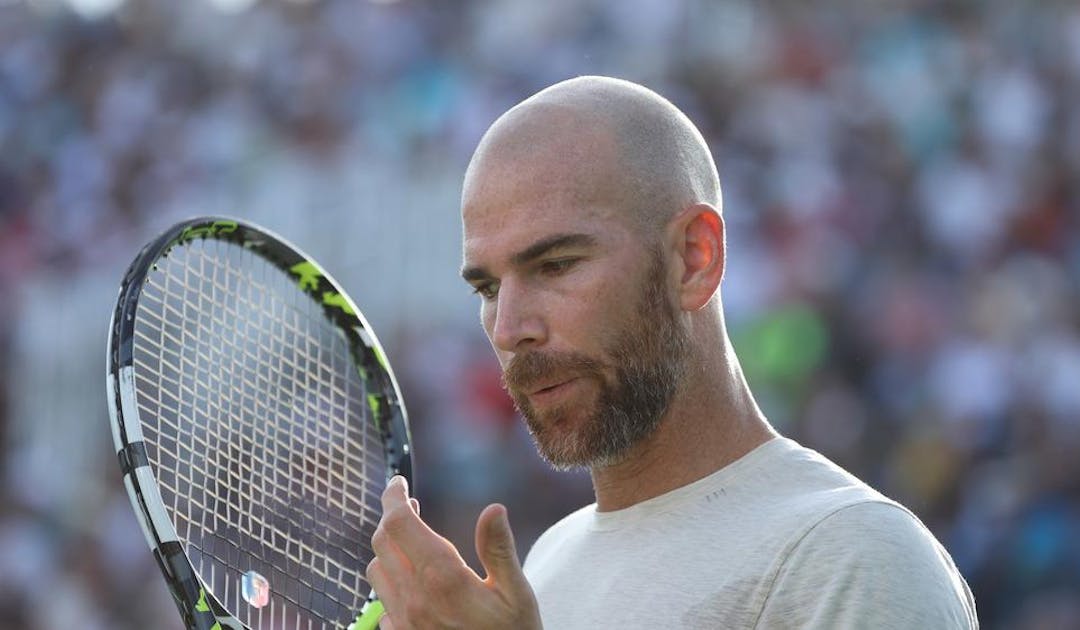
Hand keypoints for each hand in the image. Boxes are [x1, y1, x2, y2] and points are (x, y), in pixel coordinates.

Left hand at [366, 476, 542, 629]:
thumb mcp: (517, 595)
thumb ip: (499, 550)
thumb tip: (493, 509)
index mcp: (442, 579)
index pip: (399, 523)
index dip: (394, 497)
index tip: (398, 483)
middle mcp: (413, 599)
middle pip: (382, 542)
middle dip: (392, 518)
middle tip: (410, 505)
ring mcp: (403, 623)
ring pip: (376, 571)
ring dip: (388, 550)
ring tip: (410, 542)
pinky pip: (382, 604)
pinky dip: (391, 584)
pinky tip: (412, 585)